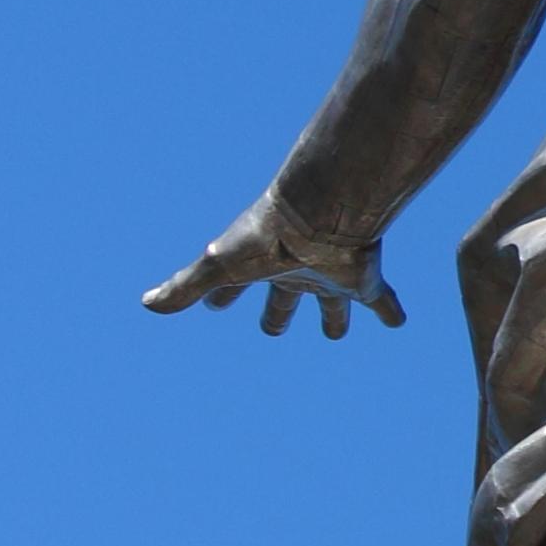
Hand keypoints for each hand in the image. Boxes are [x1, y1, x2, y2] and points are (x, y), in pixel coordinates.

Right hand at [145, 188, 405, 340]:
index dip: (223, 298)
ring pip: (332, 302)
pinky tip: (399, 323)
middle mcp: (296, 271)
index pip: (235, 287)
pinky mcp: (363, 279)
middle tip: (275, 328)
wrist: (321, 213)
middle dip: (278, 312)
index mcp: (261, 268)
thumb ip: (186, 287)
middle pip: (285, 298)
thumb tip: (146, 304)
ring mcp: (331, 275)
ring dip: (335, 315)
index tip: (215, 306)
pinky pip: (381, 301)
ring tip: (338, 331)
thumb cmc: (267, 236)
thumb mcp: (219, 265)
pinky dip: (389, 311)